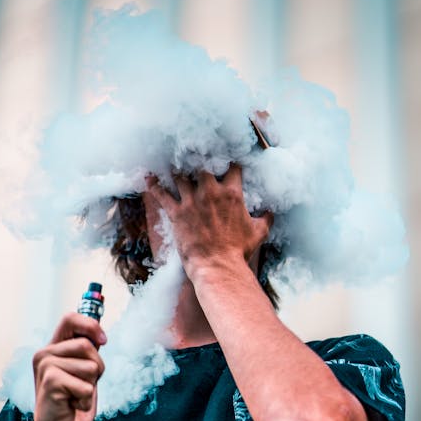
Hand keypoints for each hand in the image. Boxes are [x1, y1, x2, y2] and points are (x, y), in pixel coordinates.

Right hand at [31, 313, 105, 420]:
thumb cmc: (72, 406)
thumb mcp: (83, 374)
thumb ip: (87, 354)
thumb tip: (100, 333)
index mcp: (52, 349)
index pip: (70, 318)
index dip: (91, 325)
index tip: (104, 340)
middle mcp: (44, 354)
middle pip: (87, 344)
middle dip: (96, 368)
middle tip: (82, 387)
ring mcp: (45, 366)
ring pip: (91, 366)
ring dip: (91, 386)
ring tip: (75, 397)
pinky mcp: (50, 381)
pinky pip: (87, 385)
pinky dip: (86, 400)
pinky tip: (71, 407)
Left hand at [145, 164, 272, 279]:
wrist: (218, 266)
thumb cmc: (239, 251)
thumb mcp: (259, 233)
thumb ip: (266, 218)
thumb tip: (271, 212)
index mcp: (232, 193)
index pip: (232, 167)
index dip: (229, 160)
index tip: (226, 158)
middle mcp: (210, 192)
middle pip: (202, 164)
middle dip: (199, 159)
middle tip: (194, 154)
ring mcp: (192, 201)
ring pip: (180, 175)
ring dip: (176, 169)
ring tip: (172, 163)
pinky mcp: (177, 213)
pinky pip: (162, 195)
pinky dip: (154, 185)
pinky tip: (149, 177)